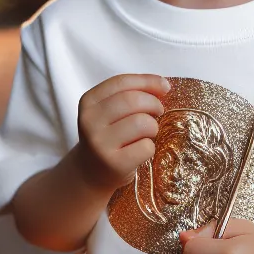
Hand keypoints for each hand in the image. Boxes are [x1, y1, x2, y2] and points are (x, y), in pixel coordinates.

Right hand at [73, 73, 170, 194]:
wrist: (91, 173)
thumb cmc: (108, 136)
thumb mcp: (109, 111)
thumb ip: (131, 93)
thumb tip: (163, 85)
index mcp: (88, 102)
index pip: (122, 82)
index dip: (148, 81)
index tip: (164, 87)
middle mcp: (89, 121)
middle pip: (133, 100)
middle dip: (154, 104)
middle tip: (158, 112)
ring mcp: (100, 143)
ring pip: (142, 122)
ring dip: (153, 127)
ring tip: (147, 133)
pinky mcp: (114, 163)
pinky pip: (146, 147)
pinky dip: (150, 147)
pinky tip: (140, 150)